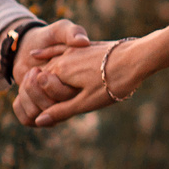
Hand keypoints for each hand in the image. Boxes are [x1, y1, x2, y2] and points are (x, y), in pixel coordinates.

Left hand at [5, 20, 88, 122]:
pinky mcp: (36, 109)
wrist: (27, 44)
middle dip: (34, 90)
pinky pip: (27, 119)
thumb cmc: (48, 36)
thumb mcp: (61, 29)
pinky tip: (21, 91)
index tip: (39, 70)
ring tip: (27, 79)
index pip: (64, 98)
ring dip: (26, 97)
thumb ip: (72, 33)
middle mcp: (65, 98)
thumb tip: (83, 41)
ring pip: (36, 116)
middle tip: (32, 72)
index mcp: (74, 83)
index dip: (50, 87)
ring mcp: (50, 106)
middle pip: (49, 110)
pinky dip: (20, 106)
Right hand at [18, 35, 140, 127]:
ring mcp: (72, 51)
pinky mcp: (83, 47)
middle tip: (40, 104)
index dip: (39, 101)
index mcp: (59, 71)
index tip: (45, 113)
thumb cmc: (113, 82)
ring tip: (31, 81)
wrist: (137, 58)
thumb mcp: (86, 102)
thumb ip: (61, 110)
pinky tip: (36, 55)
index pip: (36, 87)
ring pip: (49, 63)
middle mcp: (62, 58)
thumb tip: (39, 121)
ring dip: (40, 74)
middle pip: (42, 76)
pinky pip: (59, 49)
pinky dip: (46, 53)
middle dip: (39, 90)